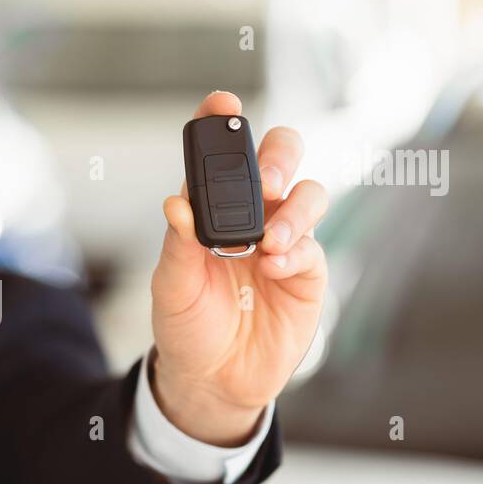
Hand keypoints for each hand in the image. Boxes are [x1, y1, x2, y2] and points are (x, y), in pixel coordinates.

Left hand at [149, 91, 327, 445]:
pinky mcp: (306, 273)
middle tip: (268, 178)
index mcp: (211, 208)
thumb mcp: (171, 286)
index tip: (221, 104)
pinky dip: (295, 251)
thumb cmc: (187, 326)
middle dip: (278, 155)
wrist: (213, 380)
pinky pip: (311, 247)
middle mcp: (253, 215)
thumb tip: (176, 203)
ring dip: (294, 210)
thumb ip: (178, 244)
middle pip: (280, 158)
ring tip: (268, 242)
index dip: (222, 123)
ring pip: (308, 195)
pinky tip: (272, 268)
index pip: (220, 156)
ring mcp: (284, 240)